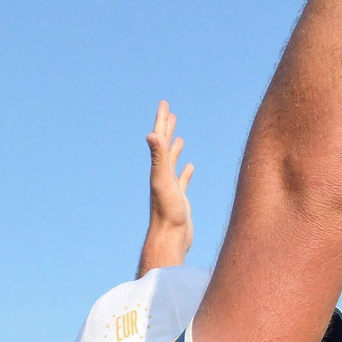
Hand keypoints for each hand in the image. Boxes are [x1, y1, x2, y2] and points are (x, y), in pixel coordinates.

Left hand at [146, 100, 193, 248]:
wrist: (169, 238)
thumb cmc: (166, 211)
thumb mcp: (163, 180)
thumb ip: (159, 158)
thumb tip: (151, 134)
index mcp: (158, 169)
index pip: (159, 139)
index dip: (162, 120)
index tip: (164, 103)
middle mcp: (162, 176)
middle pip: (164, 147)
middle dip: (166, 129)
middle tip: (169, 113)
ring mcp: (170, 187)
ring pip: (172, 163)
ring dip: (174, 149)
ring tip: (178, 137)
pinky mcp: (179, 199)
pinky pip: (182, 181)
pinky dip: (185, 172)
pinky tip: (190, 167)